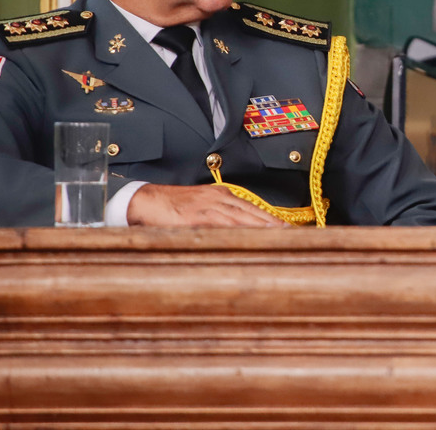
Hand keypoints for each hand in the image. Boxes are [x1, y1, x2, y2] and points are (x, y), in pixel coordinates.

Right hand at [127, 183, 289, 226]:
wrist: (145, 200)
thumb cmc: (173, 205)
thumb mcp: (202, 205)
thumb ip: (221, 216)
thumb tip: (242, 232)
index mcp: (222, 196)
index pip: (253, 208)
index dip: (271, 219)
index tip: (288, 229)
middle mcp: (218, 199)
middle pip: (251, 213)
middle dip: (272, 224)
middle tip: (291, 235)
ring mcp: (207, 208)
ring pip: (240, 219)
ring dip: (259, 228)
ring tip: (276, 238)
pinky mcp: (194, 218)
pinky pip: (219, 225)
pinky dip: (235, 232)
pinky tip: (246, 239)